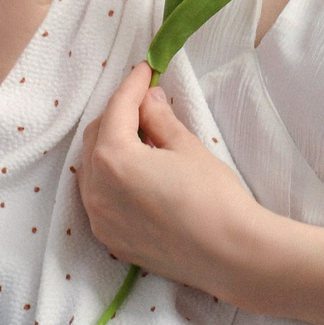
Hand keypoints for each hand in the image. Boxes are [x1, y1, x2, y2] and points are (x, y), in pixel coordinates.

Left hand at [76, 65, 265, 295]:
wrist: (231, 255)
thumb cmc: (214, 197)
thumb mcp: (186, 147)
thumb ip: (159, 119)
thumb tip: (148, 98)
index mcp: (113, 159)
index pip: (117, 109)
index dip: (132, 84)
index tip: (146, 69)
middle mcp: (95, 190)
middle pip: (96, 137)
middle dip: (118, 115)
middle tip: (146, 101)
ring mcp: (99, 219)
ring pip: (92, 168)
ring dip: (110, 146)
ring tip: (143, 136)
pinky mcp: (110, 239)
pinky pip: (99, 197)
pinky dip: (110, 177)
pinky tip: (137, 172)